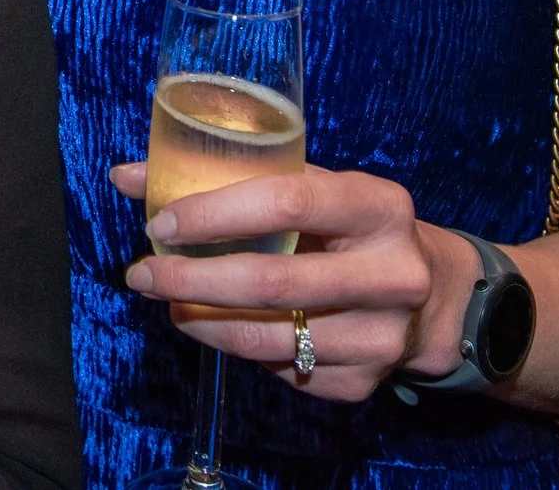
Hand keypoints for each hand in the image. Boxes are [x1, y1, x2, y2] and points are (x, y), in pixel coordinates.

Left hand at [111, 160, 475, 403]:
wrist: (432, 295)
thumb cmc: (348, 227)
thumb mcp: (310, 189)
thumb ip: (227, 179)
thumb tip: (126, 177)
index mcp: (378, 205)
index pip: (287, 201)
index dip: (216, 212)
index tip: (160, 223)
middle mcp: (391, 272)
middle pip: (273, 282)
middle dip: (192, 279)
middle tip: (142, 274)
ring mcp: (382, 335)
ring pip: (270, 338)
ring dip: (203, 322)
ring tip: (170, 302)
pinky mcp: (365, 381)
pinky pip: (282, 369)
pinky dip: (240, 349)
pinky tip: (221, 328)